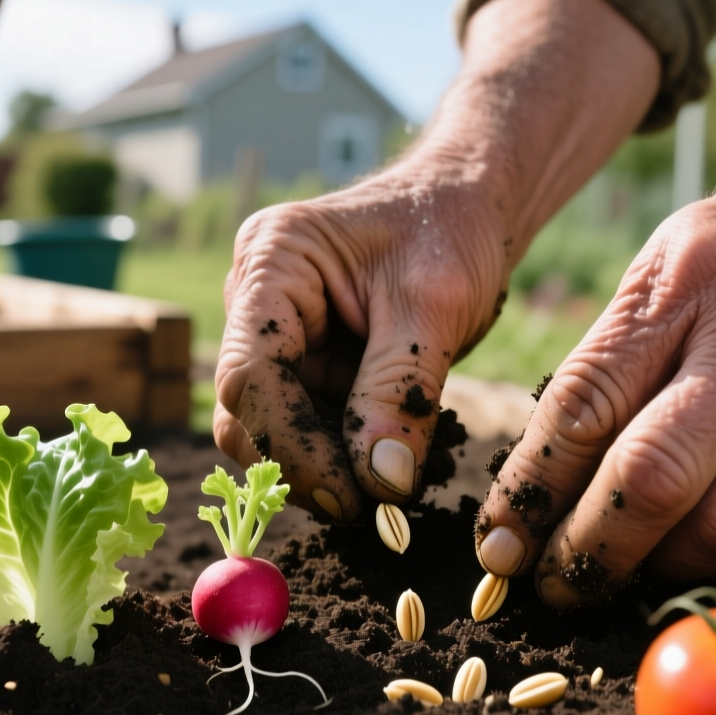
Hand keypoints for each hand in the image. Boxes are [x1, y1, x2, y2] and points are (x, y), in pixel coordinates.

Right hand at [212, 166, 510, 522]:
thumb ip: (400, 392)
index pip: (250, 374)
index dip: (290, 445)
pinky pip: (309, 427)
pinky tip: (390, 466)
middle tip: (373, 508)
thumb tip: (380, 483)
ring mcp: (277, 336)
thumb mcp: (435, 305)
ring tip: (390, 489)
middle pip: (246, 411)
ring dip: (325, 468)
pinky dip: (344, 457)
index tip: (349, 495)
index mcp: (272, 263)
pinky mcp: (305, 365)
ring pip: (273, 430)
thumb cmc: (449, 229)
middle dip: (302, 465)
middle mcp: (256, 301)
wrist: (468, 206)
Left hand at [474, 137, 715, 603]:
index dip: (531, 492)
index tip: (501, 542)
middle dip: (590, 552)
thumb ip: (618, 353)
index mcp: (687, 278)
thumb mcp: (675, 254)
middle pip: (651, 481)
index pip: (582, 408)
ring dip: (668, 564)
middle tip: (559, 584)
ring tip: (640, 561)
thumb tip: (550, 478)